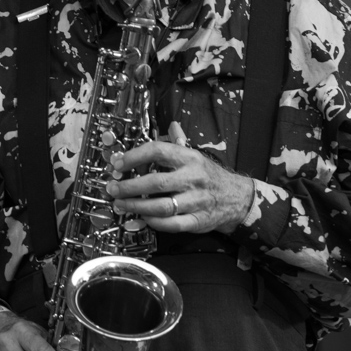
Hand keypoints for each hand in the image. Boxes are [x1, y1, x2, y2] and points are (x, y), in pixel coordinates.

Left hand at [106, 139, 253, 233]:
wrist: (238, 198)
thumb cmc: (209, 176)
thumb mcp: (196, 155)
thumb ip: (179, 141)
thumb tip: (171, 125)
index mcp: (189, 158)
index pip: (158, 151)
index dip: (134, 157)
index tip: (118, 164)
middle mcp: (193, 178)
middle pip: (156, 183)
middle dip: (129, 186)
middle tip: (112, 188)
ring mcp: (196, 201)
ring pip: (162, 206)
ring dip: (136, 206)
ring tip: (120, 204)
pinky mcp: (198, 221)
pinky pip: (172, 224)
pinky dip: (154, 223)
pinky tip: (141, 218)